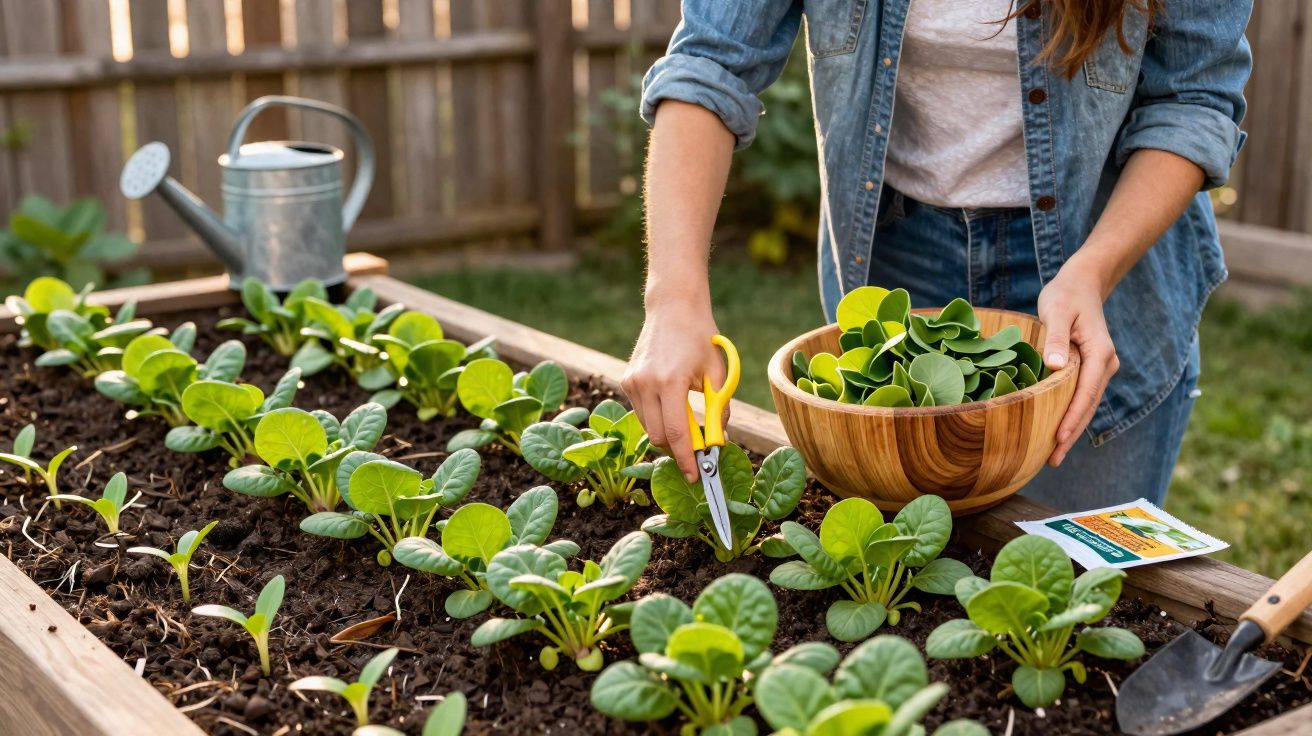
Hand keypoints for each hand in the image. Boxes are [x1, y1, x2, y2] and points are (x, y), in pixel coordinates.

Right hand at [621, 300, 724, 481]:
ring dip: (667, 434)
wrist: (673, 308)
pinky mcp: (626, 381)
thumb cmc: (700, 337)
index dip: (686, 459)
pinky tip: (672, 405)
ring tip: (688, 423)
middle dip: (678, 449)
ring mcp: (632, 382)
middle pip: (658, 436)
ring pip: (647, 427)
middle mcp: (645, 384)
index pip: (675, 434)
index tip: (696, 476)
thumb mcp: (718, 373)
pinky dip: (658, 418)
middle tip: (699, 451)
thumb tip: (718, 441)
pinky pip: (642, 413)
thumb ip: (718, 410)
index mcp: (670, 381)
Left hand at [1036, 260, 1119, 466]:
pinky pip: (1082, 397)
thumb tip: (1055, 367)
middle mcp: (1105, 364)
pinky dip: (1071, 415)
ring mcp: (1101, 368)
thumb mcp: (1057, 311)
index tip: (1058, 438)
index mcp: (1099, 353)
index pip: (1086, 393)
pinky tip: (1057, 431)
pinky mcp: (1092, 369)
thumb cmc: (1066, 295)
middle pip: (1088, 406)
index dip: (1072, 418)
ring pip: (1086, 405)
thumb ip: (1055, 338)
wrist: (1083, 283)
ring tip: (1053, 455)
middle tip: (1052, 460)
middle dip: (1071, 434)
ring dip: (1072, 429)